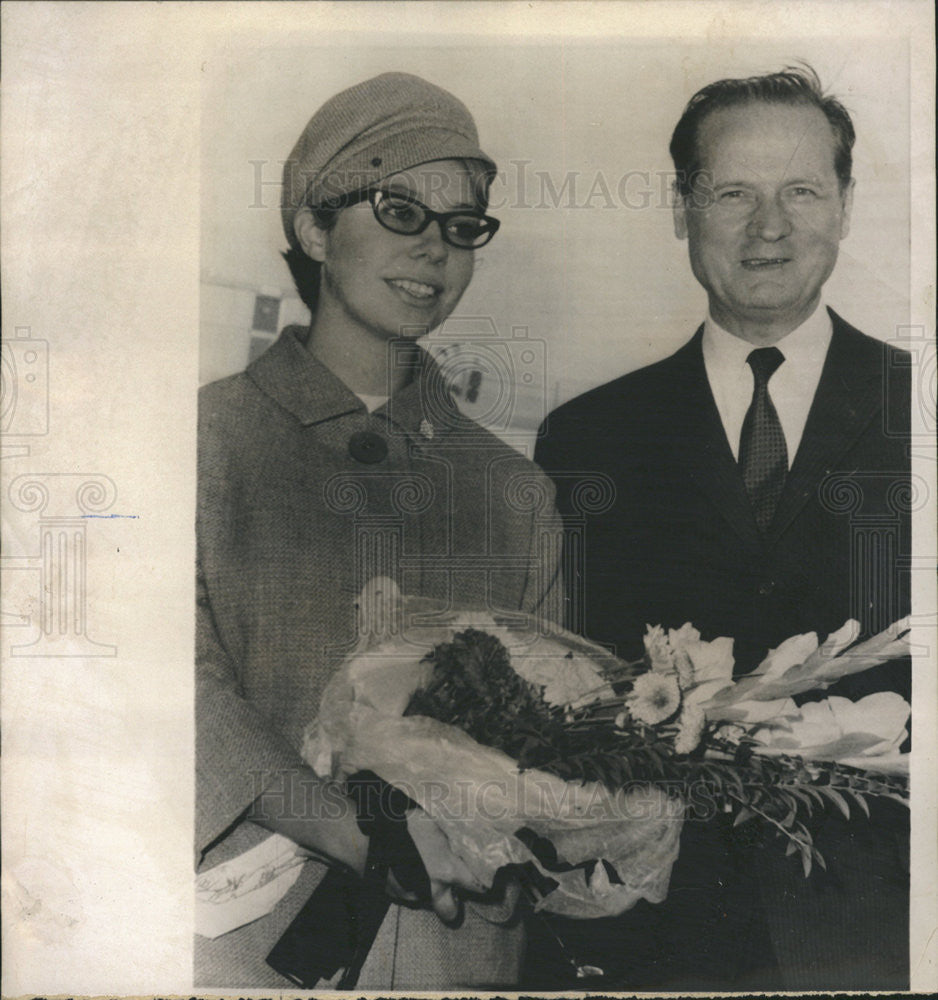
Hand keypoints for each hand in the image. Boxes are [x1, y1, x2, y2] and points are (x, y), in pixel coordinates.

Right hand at [391, 808, 485, 922]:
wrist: (371, 829)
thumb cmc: (408, 820)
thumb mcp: (438, 825)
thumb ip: (453, 842)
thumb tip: (466, 843)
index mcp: (448, 870)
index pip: (477, 887)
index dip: (482, 884)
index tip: (483, 879)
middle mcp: (432, 889)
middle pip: (450, 912)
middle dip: (452, 902)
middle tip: (451, 886)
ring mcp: (410, 895)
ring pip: (426, 902)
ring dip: (427, 890)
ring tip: (423, 868)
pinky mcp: (392, 894)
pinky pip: (407, 895)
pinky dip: (409, 885)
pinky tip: (404, 867)